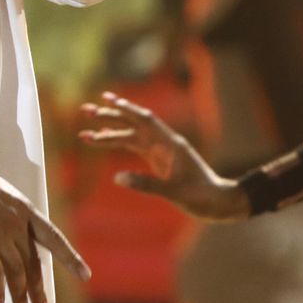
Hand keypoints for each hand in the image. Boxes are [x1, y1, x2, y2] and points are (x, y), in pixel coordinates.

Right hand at [0, 146, 90, 302]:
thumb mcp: (3, 196)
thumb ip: (15, 220)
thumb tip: (22, 248)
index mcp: (26, 209)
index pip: (54, 237)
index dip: (70, 258)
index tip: (86, 276)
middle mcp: (16, 222)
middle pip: (33, 263)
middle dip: (38, 291)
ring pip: (16, 272)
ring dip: (20, 297)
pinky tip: (0, 302)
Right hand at [79, 92, 249, 220]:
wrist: (218, 203)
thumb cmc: (201, 197)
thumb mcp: (174, 192)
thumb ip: (146, 184)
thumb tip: (117, 177)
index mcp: (170, 144)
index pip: (145, 120)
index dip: (126, 109)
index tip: (108, 100)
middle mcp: (164, 142)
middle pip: (133, 124)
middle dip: (109, 117)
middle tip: (86, 111)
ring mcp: (161, 150)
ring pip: (130, 135)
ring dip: (108, 132)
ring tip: (84, 132)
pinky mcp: (158, 159)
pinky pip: (134, 146)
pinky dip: (118, 142)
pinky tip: (103, 141)